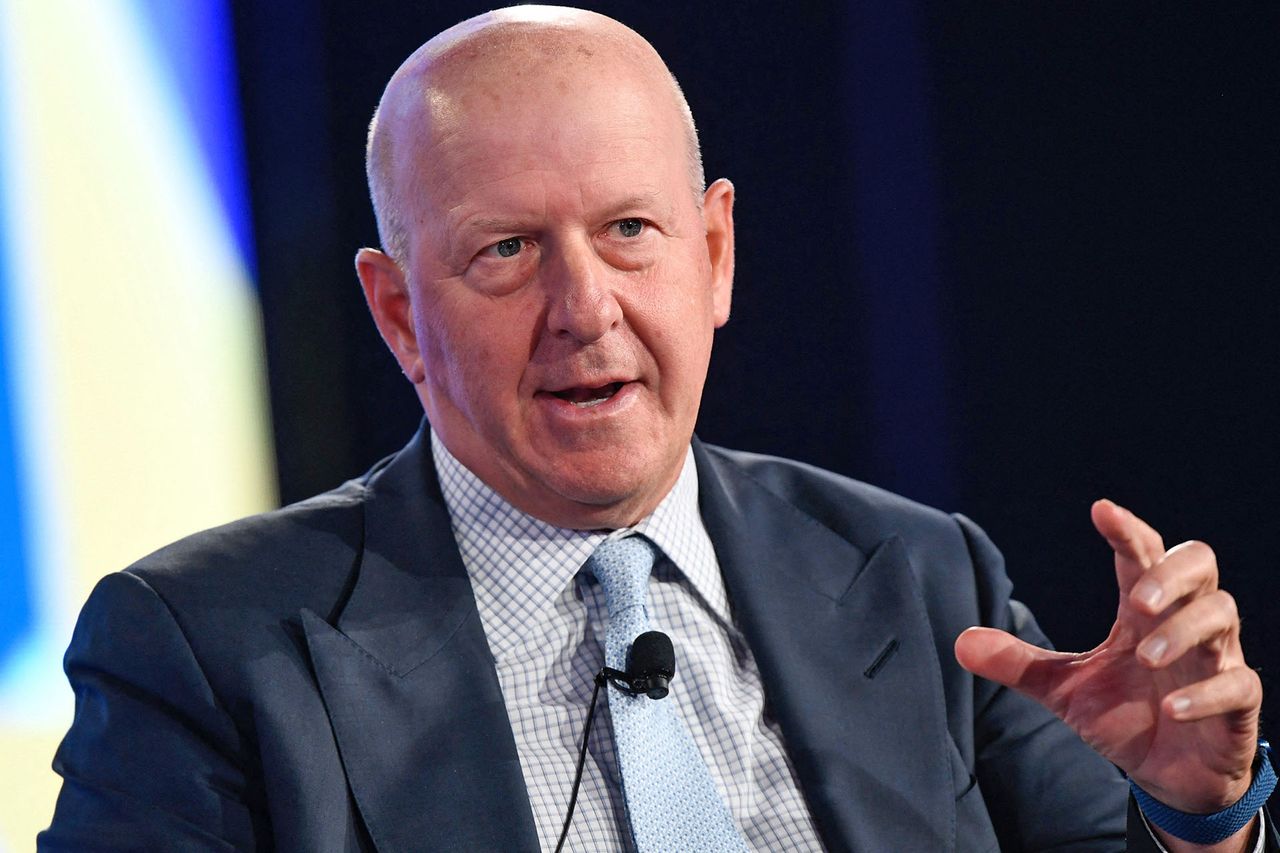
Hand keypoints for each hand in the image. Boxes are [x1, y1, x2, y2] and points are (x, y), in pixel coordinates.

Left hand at [954, 499, 1260, 815]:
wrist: (1171, 776)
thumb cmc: (1125, 716)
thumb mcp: (1064, 690)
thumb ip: (1019, 663)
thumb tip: (960, 641)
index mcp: (1142, 610)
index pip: (1142, 554)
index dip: (1126, 530)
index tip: (1100, 510)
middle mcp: (1184, 623)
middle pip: (1200, 563)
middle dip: (1172, 573)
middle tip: (1137, 598)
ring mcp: (1216, 660)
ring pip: (1221, 616)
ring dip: (1183, 632)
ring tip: (1145, 657)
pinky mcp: (1237, 703)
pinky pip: (1237, 685)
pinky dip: (1205, 693)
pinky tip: (1170, 709)